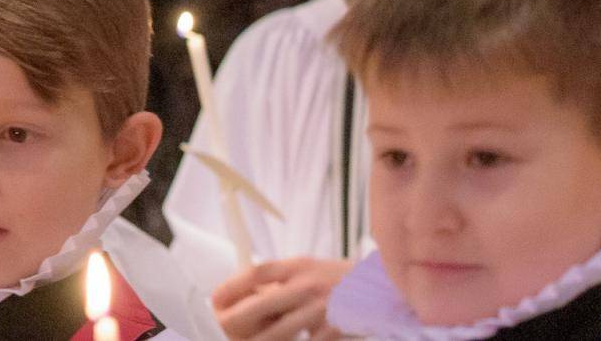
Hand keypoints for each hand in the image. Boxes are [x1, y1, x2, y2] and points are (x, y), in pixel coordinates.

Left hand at [211, 257, 355, 340]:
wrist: (385, 290)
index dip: (228, 290)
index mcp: (298, 266)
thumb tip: (239, 300)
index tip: (214, 303)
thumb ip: (280, 281)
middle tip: (228, 333)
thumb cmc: (341, 282)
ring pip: (272, 337)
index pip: (254, 273)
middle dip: (232, 326)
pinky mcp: (332, 330)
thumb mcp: (311, 270)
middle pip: (253, 308)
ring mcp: (319, 309)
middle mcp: (306, 285)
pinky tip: (294, 340)